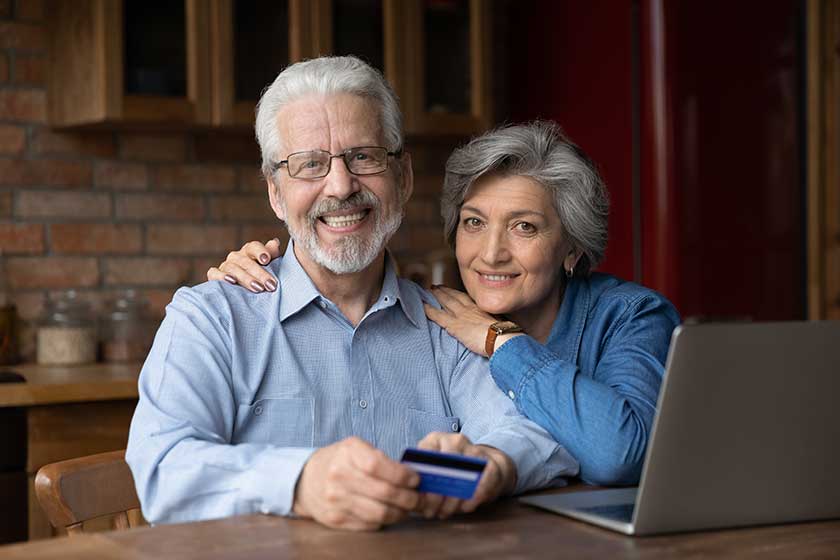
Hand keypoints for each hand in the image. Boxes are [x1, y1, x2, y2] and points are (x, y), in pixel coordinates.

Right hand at [206, 238, 282, 292]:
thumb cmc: (260, 277)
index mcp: (249, 251)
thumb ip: (271, 254)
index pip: (253, 246)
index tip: (267, 260)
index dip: (260, 251)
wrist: (244, 293)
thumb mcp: (270, 266)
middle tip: (270, 285)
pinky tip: (231, 281)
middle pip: (246, 261)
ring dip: (246, 278)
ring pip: (232, 268)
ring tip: (258, 288)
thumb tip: (274, 242)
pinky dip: (221, 276)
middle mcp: (236, 257)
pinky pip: (214, 273)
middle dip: (259, 273)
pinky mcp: (214, 275)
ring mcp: (225, 265)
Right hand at [293, 437, 420, 530]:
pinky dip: (384, 521)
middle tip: (419, 498)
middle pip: (383, 492)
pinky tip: (389, 513)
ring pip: (379, 513)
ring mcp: (335, 499)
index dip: (401, 475)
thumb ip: (381, 459)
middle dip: (409, 498)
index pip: (377, 465)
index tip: (415, 479)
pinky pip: (369, 525)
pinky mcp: (335, 519)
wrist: (306, 480)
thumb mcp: (356, 448)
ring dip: (401, 513)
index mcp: (348, 452)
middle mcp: (339, 475)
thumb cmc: (340, 461)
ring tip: (408, 508)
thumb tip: (413, 477)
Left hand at [413, 432, 515, 519]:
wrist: (486, 469)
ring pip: (463, 472)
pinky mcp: (492, 461)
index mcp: (434, 440)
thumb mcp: (432, 474)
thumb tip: (414, 498)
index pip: (424, 455)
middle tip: (431, 511)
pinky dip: (475, 494)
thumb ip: (421, 484)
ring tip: (446, 512)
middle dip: (436, 492)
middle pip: (444, 465)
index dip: (420, 480)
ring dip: (454, 496)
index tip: (418, 499)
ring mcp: (474, 449)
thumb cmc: (451, 474)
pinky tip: (465, 506)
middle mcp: (454, 440)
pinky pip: (485, 478)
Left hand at [424, 286, 519, 356]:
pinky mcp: (455, 325)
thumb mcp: (499, 324)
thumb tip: (494, 328)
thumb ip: (492, 323)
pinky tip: (423, 306)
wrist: (502, 338)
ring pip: (446, 302)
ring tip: (429, 291)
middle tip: (436, 286)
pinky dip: (429, 310)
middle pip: (454, 296)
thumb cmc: (505, 335)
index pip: (466, 299)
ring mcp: (461, 316)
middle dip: (445, 290)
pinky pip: (438, 316)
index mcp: (481, 309)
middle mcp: (470, 309)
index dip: (457, 294)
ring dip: (437, 295)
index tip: (452, 290)